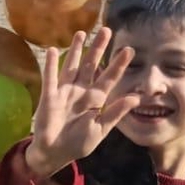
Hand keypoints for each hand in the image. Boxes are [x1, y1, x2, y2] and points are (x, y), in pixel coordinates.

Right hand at [24, 28, 136, 179]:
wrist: (54, 153)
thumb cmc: (78, 143)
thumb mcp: (100, 129)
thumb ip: (115, 113)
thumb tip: (135, 98)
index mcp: (96, 100)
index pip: (109, 78)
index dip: (118, 64)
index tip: (129, 49)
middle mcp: (81, 91)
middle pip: (91, 65)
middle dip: (98, 49)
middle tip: (106, 30)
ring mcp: (64, 92)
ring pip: (72, 66)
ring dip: (75, 50)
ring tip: (81, 33)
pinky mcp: (49, 96)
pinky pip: (50, 77)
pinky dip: (51, 64)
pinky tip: (52, 50)